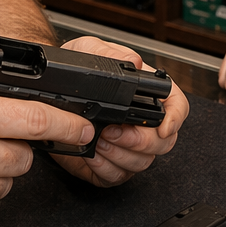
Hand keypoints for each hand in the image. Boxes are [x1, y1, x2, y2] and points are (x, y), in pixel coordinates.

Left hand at [49, 36, 188, 187]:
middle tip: (114, 131)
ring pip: (142, 163)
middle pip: (163, 143)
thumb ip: (111, 53)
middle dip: (141, 142)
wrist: (48, 89)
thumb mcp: (89, 50)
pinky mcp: (109, 164)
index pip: (177, 107)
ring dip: (120, 154)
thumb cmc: (73, 67)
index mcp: (146, 93)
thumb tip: (135, 62)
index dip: (175, 119)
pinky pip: (117, 176)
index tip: (164, 127)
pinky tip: (91, 153)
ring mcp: (128, 146)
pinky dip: (105, 168)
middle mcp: (142, 122)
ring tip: (99, 138)